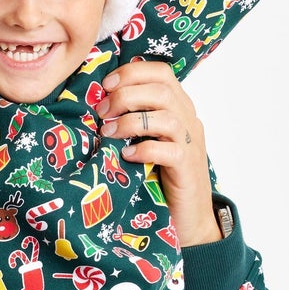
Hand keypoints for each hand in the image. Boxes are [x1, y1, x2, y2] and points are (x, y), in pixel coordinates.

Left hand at [98, 61, 220, 244]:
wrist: (190, 217)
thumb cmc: (162, 176)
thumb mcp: (148, 139)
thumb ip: (134, 118)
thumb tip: (98, 101)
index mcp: (178, 106)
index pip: (161, 72)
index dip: (132, 73)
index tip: (105, 85)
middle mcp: (188, 119)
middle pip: (161, 89)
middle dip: (125, 95)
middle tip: (102, 112)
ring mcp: (190, 143)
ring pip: (166, 117)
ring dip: (131, 121)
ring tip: (108, 133)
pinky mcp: (187, 167)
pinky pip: (169, 150)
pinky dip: (144, 149)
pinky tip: (127, 156)